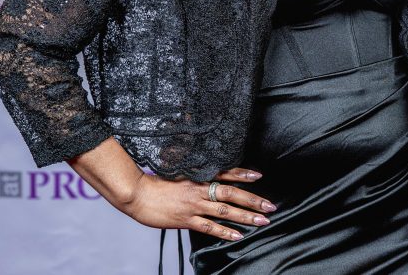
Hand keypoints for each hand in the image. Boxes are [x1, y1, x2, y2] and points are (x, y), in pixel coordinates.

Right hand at [124, 167, 276, 240]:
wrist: (137, 194)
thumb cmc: (156, 183)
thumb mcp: (177, 172)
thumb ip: (194, 174)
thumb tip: (207, 174)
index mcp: (198, 176)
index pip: (226, 173)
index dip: (243, 175)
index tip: (259, 176)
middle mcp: (199, 189)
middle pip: (231, 193)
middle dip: (253, 200)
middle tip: (270, 205)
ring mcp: (193, 205)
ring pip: (225, 211)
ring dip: (245, 216)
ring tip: (262, 221)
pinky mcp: (186, 220)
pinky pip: (209, 227)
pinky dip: (225, 232)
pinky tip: (238, 235)